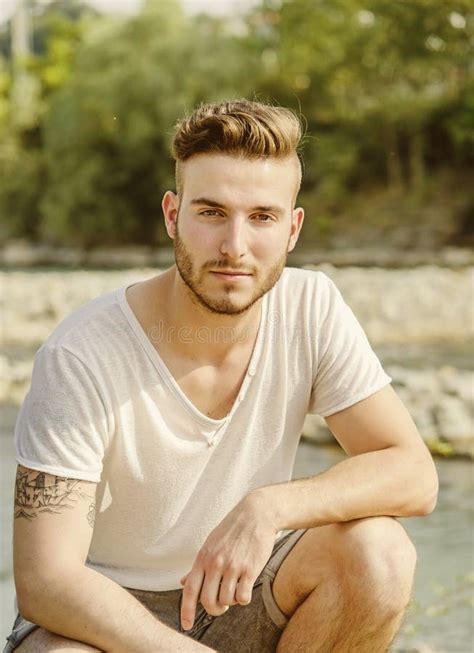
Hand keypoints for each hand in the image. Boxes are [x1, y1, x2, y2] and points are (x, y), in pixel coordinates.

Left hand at [179, 492, 275, 630]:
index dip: (186, 611)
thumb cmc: (232, 529)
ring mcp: (233, 566)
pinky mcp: (250, 568)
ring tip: (236, 589)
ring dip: (231, 601)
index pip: (190, 590)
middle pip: (208, 600)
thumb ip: (198, 566)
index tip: (186, 626)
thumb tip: (183, 582)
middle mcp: (216, 563)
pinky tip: (245, 587)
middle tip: (221, 605)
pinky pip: (243, 597)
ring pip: (227, 600)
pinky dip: (243, 598)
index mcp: (203, 557)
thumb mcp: (210, 544)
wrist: (256, 514)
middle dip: (214, 609)